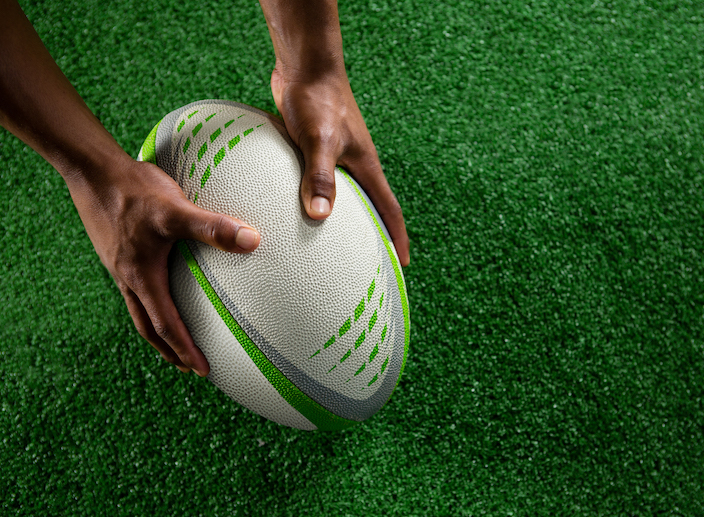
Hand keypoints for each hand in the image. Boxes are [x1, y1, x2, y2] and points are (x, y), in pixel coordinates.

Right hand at [66, 156, 260, 374]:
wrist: (91, 170)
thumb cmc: (133, 190)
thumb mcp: (176, 209)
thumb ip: (213, 227)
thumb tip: (253, 240)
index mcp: (142, 277)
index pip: (166, 325)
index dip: (184, 349)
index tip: (202, 370)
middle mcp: (128, 277)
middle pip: (148, 327)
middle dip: (170, 350)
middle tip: (189, 368)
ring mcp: (120, 265)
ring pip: (139, 309)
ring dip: (158, 330)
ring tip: (175, 340)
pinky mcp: (118, 250)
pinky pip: (135, 287)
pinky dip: (151, 302)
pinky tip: (162, 288)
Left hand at [271, 65, 410, 266]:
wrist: (305, 65)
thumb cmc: (316, 98)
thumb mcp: (318, 140)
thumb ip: (321, 176)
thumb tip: (321, 216)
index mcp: (366, 166)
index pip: (390, 210)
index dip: (397, 238)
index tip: (402, 264)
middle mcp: (356, 165)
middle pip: (372, 207)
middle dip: (375, 236)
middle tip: (370, 264)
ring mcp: (338, 156)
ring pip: (347, 197)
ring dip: (347, 220)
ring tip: (336, 247)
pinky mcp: (318, 149)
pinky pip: (324, 183)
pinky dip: (321, 201)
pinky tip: (302, 211)